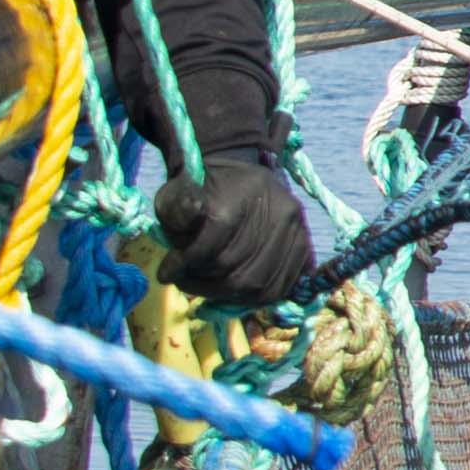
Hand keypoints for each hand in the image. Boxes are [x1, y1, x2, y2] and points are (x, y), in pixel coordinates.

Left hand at [161, 159, 325, 309]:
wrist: (237, 171)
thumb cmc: (203, 186)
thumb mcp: (178, 191)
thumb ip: (176, 210)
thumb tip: (183, 235)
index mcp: (245, 192)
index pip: (212, 244)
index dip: (185, 265)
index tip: (165, 274)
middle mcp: (280, 211)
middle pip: (239, 272)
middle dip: (205, 285)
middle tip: (185, 283)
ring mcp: (297, 229)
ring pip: (260, 286)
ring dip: (227, 296)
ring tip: (207, 290)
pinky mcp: (304, 244)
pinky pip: (282, 287)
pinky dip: (254, 298)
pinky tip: (233, 293)